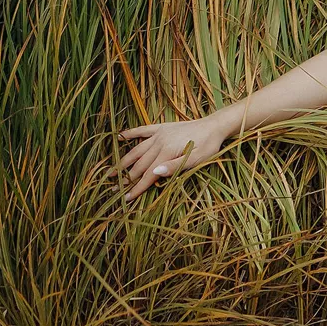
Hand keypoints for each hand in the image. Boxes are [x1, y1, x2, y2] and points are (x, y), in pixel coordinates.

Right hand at [107, 117, 228, 202]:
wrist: (214, 126)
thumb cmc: (208, 145)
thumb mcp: (196, 159)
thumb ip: (175, 166)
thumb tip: (154, 173)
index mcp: (167, 152)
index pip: (148, 174)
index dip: (137, 187)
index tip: (126, 199)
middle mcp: (159, 142)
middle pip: (139, 164)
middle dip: (126, 178)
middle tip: (113, 190)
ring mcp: (159, 134)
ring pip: (137, 149)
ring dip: (124, 161)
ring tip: (112, 171)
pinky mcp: (162, 127)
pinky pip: (142, 130)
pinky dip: (131, 133)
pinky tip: (120, 136)